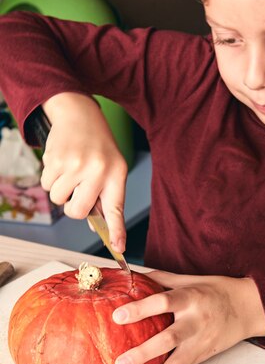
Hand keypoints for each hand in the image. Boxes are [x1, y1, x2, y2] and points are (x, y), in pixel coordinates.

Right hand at [40, 92, 127, 250]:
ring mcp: (75, 165)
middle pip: (77, 212)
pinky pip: (46, 185)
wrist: (79, 114)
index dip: (117, 230)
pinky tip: (61, 163)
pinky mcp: (55, 160)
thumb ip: (104, 197)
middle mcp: (98, 170)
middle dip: (74, 207)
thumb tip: (95, 226)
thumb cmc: (98, 146)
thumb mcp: (111, 168)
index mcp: (117, 173)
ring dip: (61, 190)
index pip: (117, 208)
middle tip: (77, 191)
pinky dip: (51, 178)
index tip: (120, 248)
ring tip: (71, 170)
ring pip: (58, 200)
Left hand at [112, 271, 264, 363]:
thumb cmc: (216, 290)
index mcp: (191, 298)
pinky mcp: (201, 357)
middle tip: (120, 363)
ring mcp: (199, 343)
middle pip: (169, 339)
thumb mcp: (190, 280)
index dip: (141, 309)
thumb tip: (129, 274)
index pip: (164, 302)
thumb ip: (161, 279)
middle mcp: (195, 322)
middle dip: (144, 353)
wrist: (249, 308)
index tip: (118, 316)